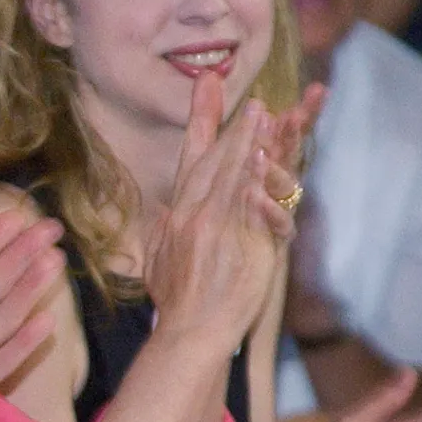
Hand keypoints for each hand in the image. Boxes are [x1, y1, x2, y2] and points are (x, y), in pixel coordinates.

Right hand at [144, 77, 288, 346]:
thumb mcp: (157, 264)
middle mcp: (191, 214)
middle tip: (238, 89)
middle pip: (212, 159)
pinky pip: (247, 202)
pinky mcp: (234, 242)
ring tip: (262, 110)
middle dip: (227, 122)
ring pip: (231, 175)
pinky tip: (263, 154)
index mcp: (177, 216)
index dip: (200, 122)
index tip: (208, 87)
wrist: (189, 334)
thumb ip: (160, 235)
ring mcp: (212, 226)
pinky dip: (254, 175)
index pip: (190, 159)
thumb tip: (161, 214)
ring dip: (247, 140)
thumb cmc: (177, 306)